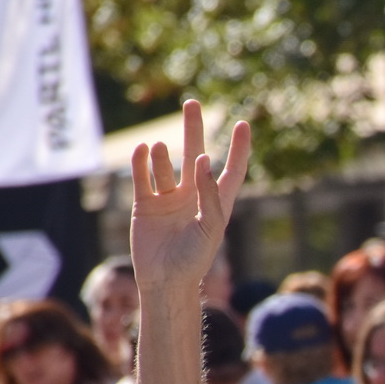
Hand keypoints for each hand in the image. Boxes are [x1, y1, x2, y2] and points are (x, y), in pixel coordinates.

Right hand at [129, 100, 250, 292]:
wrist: (165, 281)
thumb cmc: (194, 260)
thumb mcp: (210, 228)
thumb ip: (209, 195)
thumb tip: (202, 160)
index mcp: (216, 204)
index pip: (231, 170)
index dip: (238, 149)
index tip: (243, 124)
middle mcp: (192, 197)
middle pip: (194, 155)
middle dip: (194, 130)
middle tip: (193, 103)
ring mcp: (168, 199)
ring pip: (166, 165)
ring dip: (164, 155)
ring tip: (162, 148)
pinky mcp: (144, 204)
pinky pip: (142, 177)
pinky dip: (141, 163)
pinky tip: (144, 150)